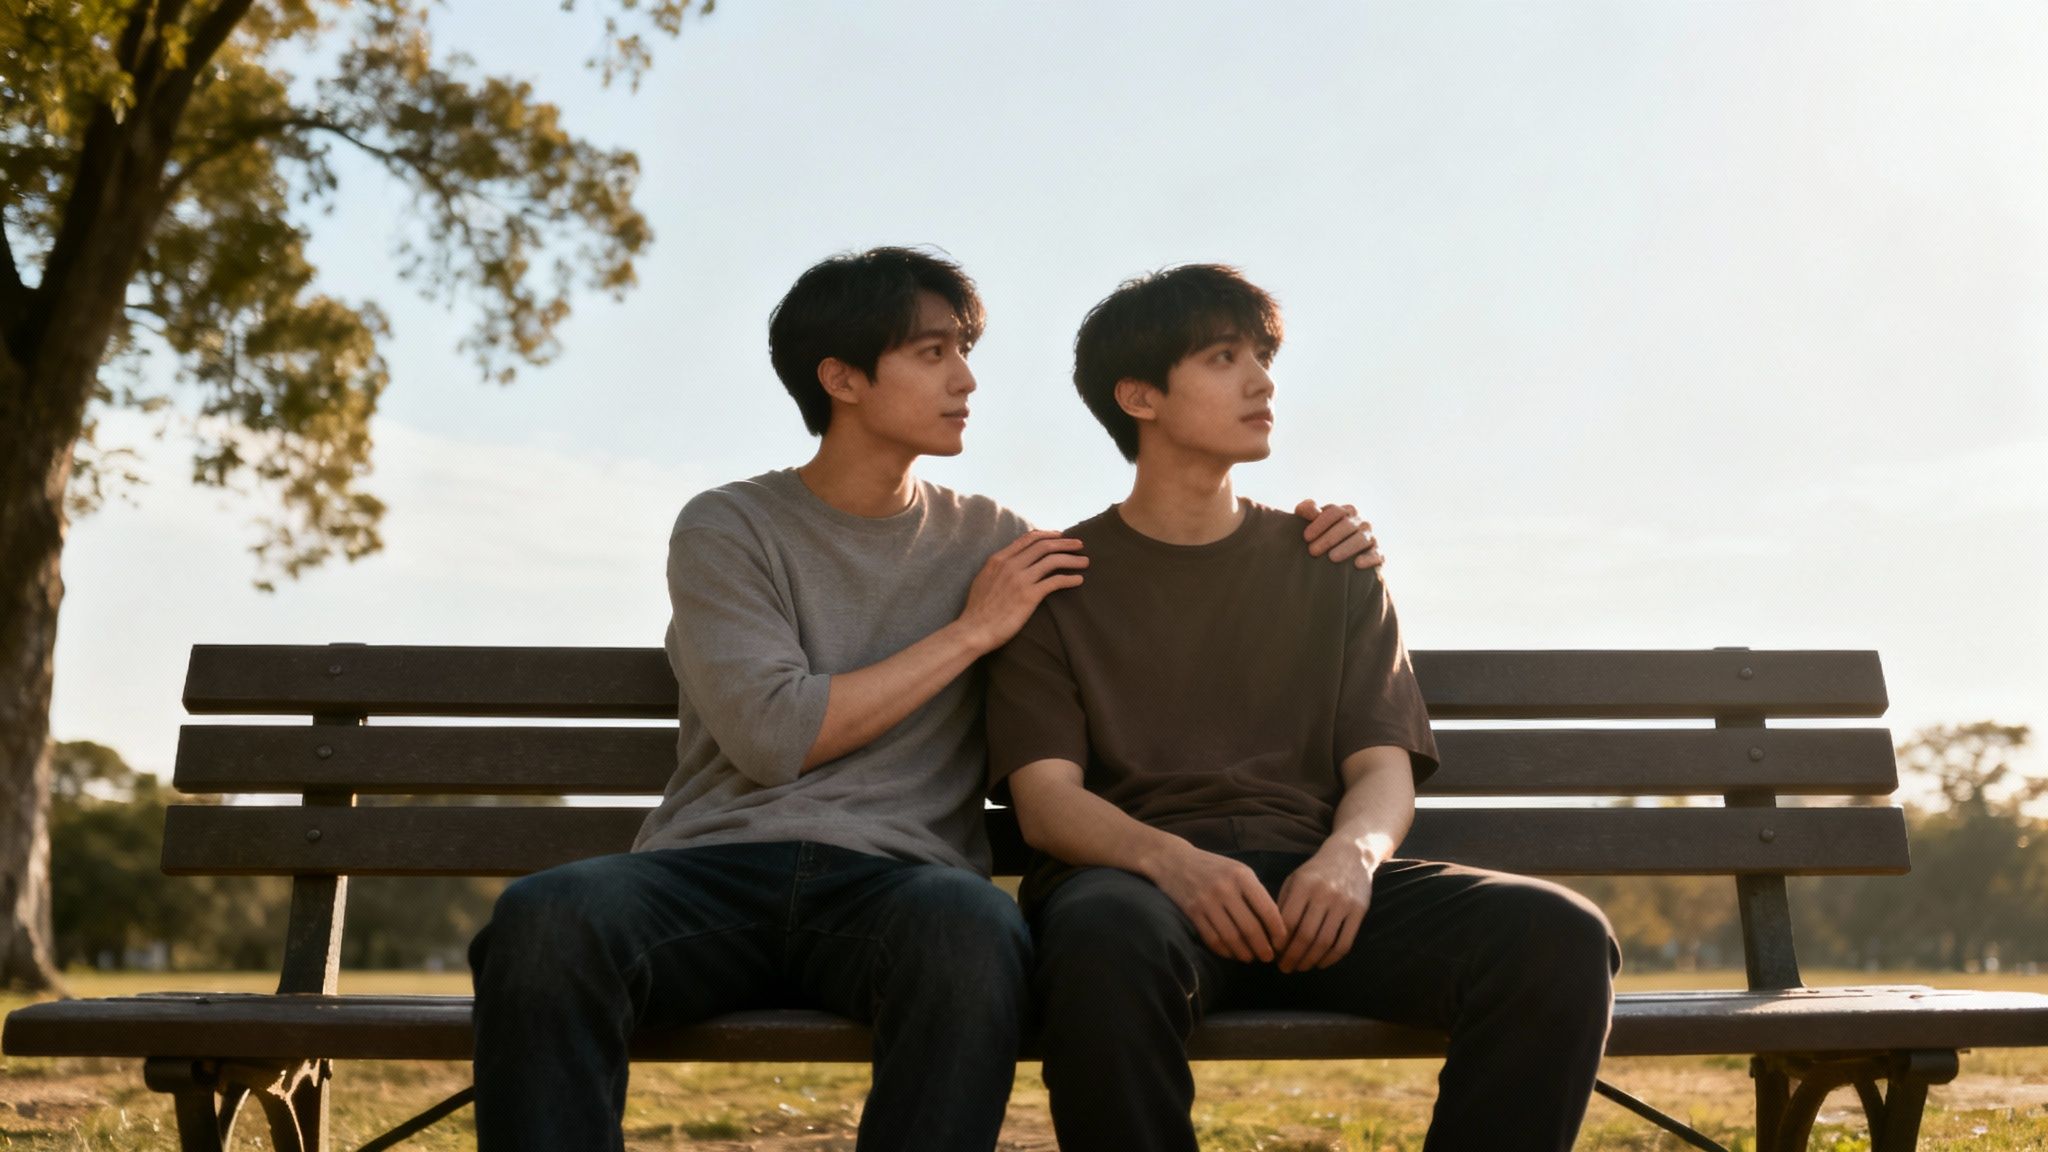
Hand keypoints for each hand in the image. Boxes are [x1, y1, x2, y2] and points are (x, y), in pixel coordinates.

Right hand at [957, 531, 1086, 650]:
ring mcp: (1020, 579)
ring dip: (1072, 559)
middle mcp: (1011, 565)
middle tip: (1079, 545)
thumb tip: (1011, 563)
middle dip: (1065, 543)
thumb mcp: (984, 579)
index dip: (1047, 535)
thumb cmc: (978, 610)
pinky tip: (1078, 580)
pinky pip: (1055, 582)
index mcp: (999, 559)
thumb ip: (998, 568)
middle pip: (1044, 546)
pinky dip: (1069, 579)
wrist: (974, 630)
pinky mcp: (1029, 596)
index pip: (1028, 539)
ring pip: (1052, 561)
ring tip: (1085, 562)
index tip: (1060, 535)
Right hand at [1149, 843, 1289, 962]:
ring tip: (1251, 958)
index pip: (1267, 910)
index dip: (1277, 931)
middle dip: (1263, 948)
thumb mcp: (1238, 870)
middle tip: (1268, 957)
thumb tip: (1275, 925)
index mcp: (1242, 876)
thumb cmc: (1214, 867)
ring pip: (1232, 937)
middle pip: (1250, 928)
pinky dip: (1225, 951)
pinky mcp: (1192, 912)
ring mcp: (1207, 901)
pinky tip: (1232, 954)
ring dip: (1244, 953)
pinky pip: (1212, 939)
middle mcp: (1225, 888)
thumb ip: (1255, 893)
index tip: (1282, 943)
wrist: (1175, 861)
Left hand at [1274, 844, 1373, 972]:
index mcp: (1304, 885)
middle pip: (1306, 935)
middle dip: (1292, 956)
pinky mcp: (1359, 912)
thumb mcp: (1294, 879)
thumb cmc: (1316, 871)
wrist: (1351, 855)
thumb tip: (1270, 936)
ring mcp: (1343, 904)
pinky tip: (1321, 963)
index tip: (1272, 953)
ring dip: (1310, 960)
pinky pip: (1344, 943)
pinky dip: (1331, 958)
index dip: (1279, 941)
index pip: (1288, 921)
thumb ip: (1283, 904)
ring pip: (1325, 942)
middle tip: (1284, 968)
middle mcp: (1324, 894)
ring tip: (1300, 967)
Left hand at [1293, 500, 1382, 568]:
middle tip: (1312, 551)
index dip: (1320, 523)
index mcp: (1345, 512)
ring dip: (1346, 547)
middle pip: (1346, 525)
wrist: (1335, 567)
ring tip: (1331, 558)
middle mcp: (1360, 523)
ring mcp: (1370, 538)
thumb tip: (1312, 510)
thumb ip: (1306, 511)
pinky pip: (1376, 554)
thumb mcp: (1309, 524)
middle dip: (1329, 538)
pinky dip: (1368, 558)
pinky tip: (1357, 564)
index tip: (1306, 537)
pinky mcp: (1378, 556)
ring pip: (1361, 538)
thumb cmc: (1318, 540)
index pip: (1335, 512)